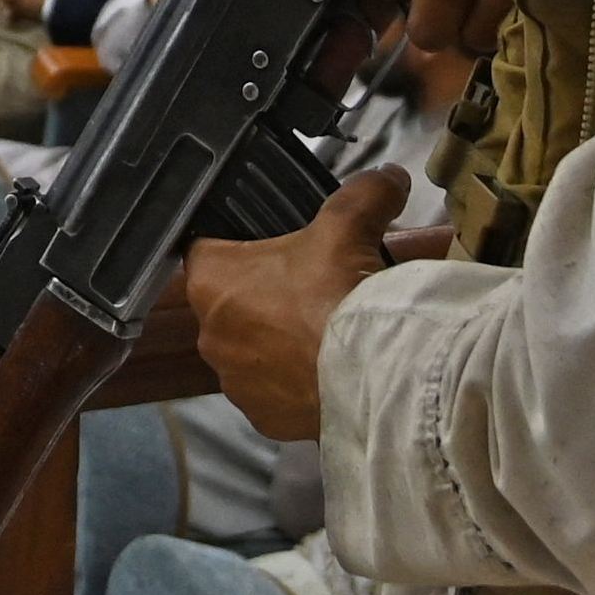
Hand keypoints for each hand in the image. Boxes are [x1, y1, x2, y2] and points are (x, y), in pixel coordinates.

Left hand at [182, 165, 406, 440]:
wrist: (370, 377)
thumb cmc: (339, 297)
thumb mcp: (349, 227)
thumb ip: (364, 193)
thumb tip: (389, 175)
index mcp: (211, 281)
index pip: (205, 249)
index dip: (237, 243)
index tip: (270, 246)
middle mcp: (210, 335)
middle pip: (231, 303)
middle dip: (264, 295)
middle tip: (309, 285)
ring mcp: (234, 382)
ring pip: (250, 351)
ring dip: (277, 341)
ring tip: (322, 331)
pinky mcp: (262, 419)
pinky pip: (272, 393)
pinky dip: (294, 382)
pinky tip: (326, 369)